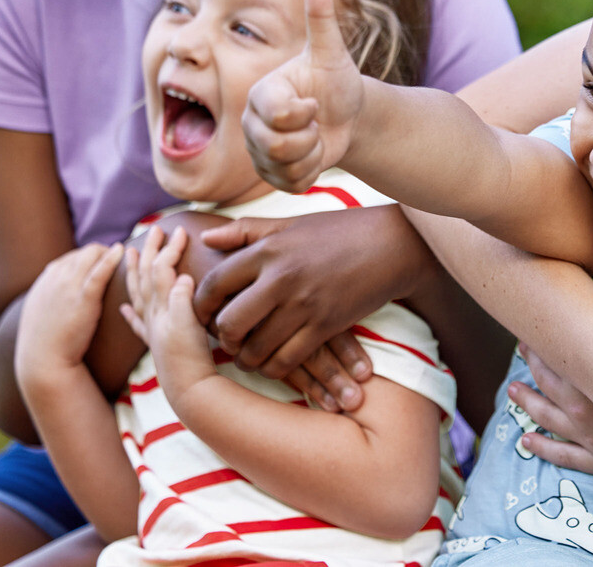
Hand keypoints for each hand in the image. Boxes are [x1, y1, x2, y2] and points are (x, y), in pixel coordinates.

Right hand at [16, 243, 122, 377]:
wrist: (43, 359)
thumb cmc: (47, 338)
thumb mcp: (42, 307)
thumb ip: (51, 291)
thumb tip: (61, 282)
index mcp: (46, 279)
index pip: (73, 256)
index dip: (90, 257)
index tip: (104, 262)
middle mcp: (56, 277)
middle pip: (84, 252)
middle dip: (103, 252)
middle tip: (119, 258)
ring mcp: (68, 286)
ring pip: (91, 255)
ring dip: (109, 253)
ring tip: (126, 256)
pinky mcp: (83, 298)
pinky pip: (99, 272)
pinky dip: (110, 259)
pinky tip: (121, 251)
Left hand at [120, 226, 210, 391]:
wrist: (189, 390)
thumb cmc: (190, 358)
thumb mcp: (189, 324)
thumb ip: (182, 298)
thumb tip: (181, 276)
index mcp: (162, 306)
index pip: (161, 269)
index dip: (169, 248)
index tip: (179, 230)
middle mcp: (154, 315)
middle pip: (146, 276)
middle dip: (149, 252)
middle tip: (152, 230)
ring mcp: (153, 328)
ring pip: (138, 294)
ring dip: (134, 272)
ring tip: (128, 256)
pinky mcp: (156, 343)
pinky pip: (137, 324)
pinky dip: (129, 312)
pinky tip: (123, 308)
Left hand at [191, 206, 434, 403]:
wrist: (393, 244)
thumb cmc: (339, 230)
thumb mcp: (291, 224)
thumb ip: (246, 232)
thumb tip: (205, 240)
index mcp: (268, 250)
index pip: (215, 283)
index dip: (199, 304)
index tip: (201, 315)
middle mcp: (281, 278)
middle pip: (230, 322)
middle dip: (222, 337)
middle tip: (227, 339)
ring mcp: (304, 305)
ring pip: (257, 348)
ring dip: (246, 358)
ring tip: (247, 355)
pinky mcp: (326, 325)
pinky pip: (287, 360)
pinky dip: (274, 368)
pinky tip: (273, 363)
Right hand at [243, 0, 364, 191]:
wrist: (346, 115)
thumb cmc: (335, 80)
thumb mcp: (332, 53)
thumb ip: (321, 20)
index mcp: (261, 93)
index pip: (276, 114)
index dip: (303, 114)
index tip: (315, 104)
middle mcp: (252, 123)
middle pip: (276, 145)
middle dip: (309, 137)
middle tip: (317, 121)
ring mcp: (258, 151)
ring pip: (284, 167)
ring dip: (312, 155)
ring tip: (315, 136)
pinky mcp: (271, 175)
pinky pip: (291, 184)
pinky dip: (310, 173)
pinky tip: (314, 155)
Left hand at [512, 344, 592, 478]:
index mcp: (592, 377)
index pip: (554, 357)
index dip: (540, 344)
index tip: (531, 332)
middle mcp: (584, 410)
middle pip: (547, 386)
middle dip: (532, 367)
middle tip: (523, 350)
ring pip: (548, 421)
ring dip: (528, 404)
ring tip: (513, 391)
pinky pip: (566, 457)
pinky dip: (544, 449)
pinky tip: (528, 440)